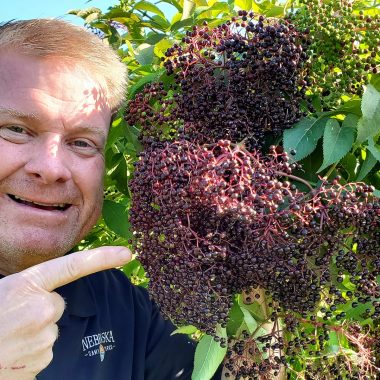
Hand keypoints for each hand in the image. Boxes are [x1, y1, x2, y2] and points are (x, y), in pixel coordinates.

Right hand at [0, 246, 130, 378]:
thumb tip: (47, 294)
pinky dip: (30, 353)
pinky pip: (44, 351)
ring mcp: (44, 337)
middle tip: (12, 319)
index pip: (73, 266)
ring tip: (7, 337)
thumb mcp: (4, 290)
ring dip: (34, 333)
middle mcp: (43, 308)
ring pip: (50, 330)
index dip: (102, 257)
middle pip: (58, 305)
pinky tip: (10, 353)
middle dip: (42, 310)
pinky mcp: (41, 362)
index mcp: (28, 284)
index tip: (127, 253)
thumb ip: (28, 288)